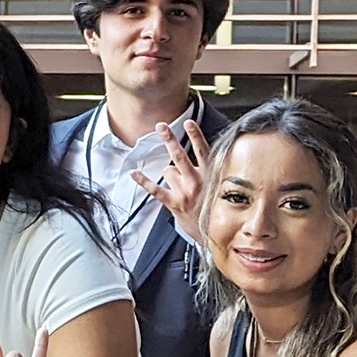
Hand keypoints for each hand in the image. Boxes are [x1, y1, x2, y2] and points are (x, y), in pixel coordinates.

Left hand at [130, 121, 209, 241]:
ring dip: (170, 173)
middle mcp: (197, 182)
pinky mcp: (174, 203)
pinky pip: (155, 189)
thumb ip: (213, 170)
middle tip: (161, 126)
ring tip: (179, 183)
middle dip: (170, 139)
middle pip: (180, 155)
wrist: (213, 233)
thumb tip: (203, 153)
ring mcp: (184, 192)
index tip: (189, 123)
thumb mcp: (221, 186)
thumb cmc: (216, 208)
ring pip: (168, 170)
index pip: (203, 151)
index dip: (195, 135)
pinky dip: (143, 180)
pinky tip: (134, 173)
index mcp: (211, 176)